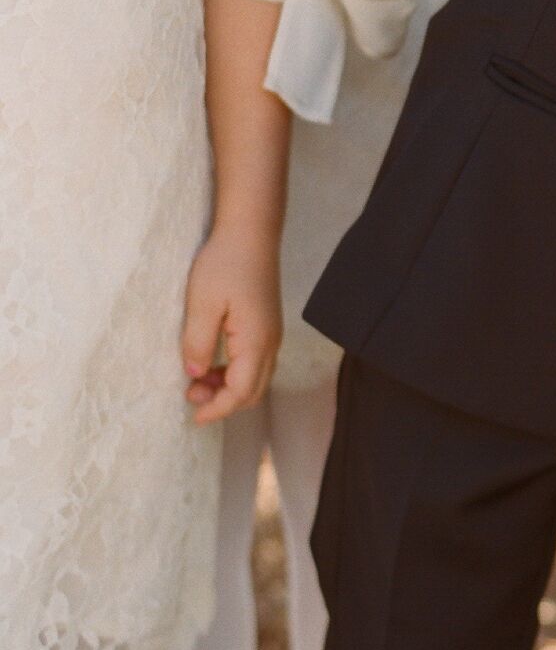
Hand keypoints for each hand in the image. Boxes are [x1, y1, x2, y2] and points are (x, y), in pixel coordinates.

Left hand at [181, 220, 282, 422]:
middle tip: (191, 395)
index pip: (241, 391)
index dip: (218, 409)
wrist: (250, 233)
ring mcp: (271, 333)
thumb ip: (198, 343)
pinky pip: (256, 362)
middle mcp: (270, 342)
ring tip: (197, 379)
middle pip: (254, 391)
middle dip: (224, 402)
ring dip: (229, 387)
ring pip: (256, 377)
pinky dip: (235, 372)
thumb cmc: (225, 264)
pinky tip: (213, 362)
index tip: (194, 416)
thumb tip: (195, 373)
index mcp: (255, 341)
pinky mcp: (267, 324)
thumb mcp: (201, 304)